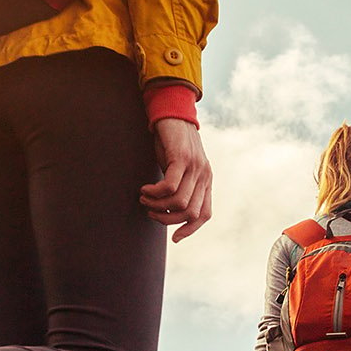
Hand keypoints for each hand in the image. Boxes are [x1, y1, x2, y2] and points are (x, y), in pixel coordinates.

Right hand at [139, 118, 211, 242]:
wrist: (171, 112)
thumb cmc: (171, 142)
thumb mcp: (178, 168)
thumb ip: (179, 186)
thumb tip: (168, 209)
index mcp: (206, 181)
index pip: (204, 214)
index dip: (190, 229)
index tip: (174, 238)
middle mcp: (204, 176)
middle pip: (190, 213)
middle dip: (167, 219)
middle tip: (150, 211)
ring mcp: (195, 167)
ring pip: (179, 203)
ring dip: (158, 206)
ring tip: (144, 199)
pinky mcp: (182, 158)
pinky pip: (170, 187)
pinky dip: (155, 193)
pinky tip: (145, 189)